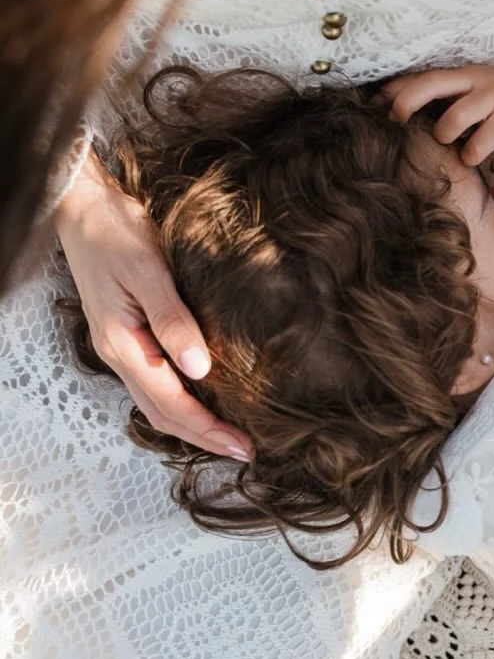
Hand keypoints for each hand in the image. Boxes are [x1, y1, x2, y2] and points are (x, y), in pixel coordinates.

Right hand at [55, 151, 251, 460]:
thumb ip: (173, 320)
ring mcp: (121, 345)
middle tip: (245, 451)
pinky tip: (205, 396)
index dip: (207, 428)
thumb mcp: (147, 270)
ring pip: (157, 400)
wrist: (84, 206)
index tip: (242, 445)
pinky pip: (155, 379)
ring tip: (228, 435)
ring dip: (192, 422)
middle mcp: (119, 352)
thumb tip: (200, 369)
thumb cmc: (114, 232)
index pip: (170, 403)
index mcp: (122, 343)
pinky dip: (181, 398)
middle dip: (203, 436)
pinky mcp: (129, 332)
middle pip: (162, 412)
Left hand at [382, 66, 493, 165]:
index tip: (373, 104)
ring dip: (443, 136)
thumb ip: (450, 96)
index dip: (394, 89)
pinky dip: (471, 155)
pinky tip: (476, 156)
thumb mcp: (480, 88)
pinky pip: (477, 144)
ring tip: (452, 143)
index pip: (421, 76)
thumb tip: (405, 107)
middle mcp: (475, 82)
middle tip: (394, 121)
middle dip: (404, 103)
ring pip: (450, 120)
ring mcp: (493, 99)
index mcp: (464, 74)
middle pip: (428, 85)